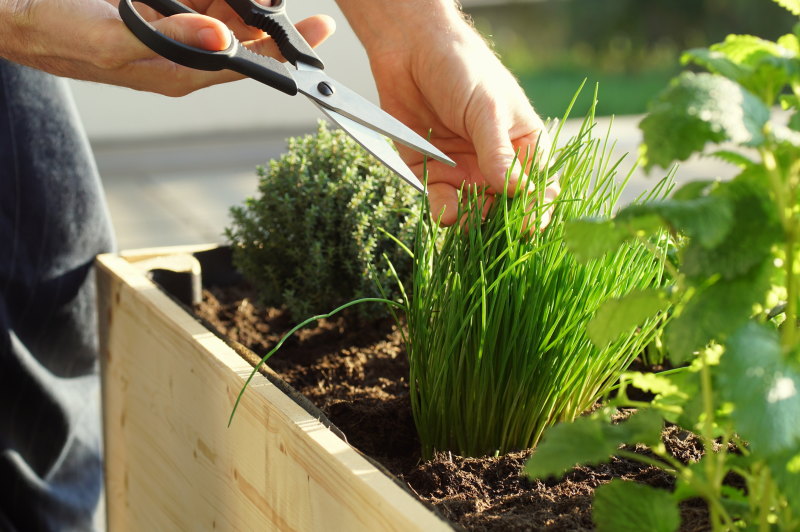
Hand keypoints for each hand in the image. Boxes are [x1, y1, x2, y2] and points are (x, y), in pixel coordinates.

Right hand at [0, 0, 334, 95]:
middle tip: (294, 2)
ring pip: (226, 13)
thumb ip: (172, 41)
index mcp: (177, 73)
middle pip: (243, 38)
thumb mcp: (112, 37)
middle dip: (272, 18)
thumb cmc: (54, 31)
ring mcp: (171, 31)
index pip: (245, 66)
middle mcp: (181, 55)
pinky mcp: (158, 10)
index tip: (318, 30)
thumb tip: (227, 43)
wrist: (14, 13)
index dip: (285, 52)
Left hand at [337, 0, 558, 225]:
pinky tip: (445, 212)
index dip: (537, 207)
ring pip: (474, 212)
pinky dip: (444, 212)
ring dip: (473, 221)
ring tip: (467, 218)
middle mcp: (495, 164)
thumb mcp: (486, 109)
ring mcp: (464, 171)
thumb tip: (516, 191)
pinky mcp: (431, 174)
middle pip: (506, 207)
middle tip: (495, 227)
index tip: (530, 222)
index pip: (539, 185)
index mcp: (522, 145)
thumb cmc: (462, 69)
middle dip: (502, 221)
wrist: (410, 51)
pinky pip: (441, 203)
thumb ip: (498, 152)